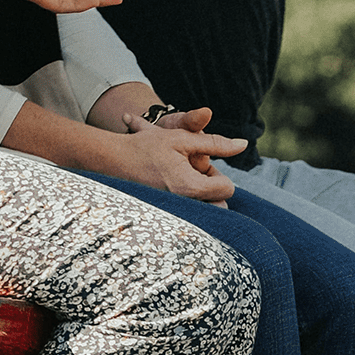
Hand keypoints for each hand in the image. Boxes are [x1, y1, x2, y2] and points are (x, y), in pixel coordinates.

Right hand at [107, 117, 245, 202]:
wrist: (112, 161)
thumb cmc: (146, 147)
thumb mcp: (183, 138)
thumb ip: (215, 142)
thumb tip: (243, 144)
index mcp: (190, 187)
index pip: (228, 188)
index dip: (219, 173)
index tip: (200, 163)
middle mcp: (183, 205)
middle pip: (218, 204)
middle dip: (211, 186)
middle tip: (191, 170)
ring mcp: (173, 213)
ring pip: (203, 210)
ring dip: (198, 191)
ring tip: (180, 175)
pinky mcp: (165, 216)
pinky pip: (188, 214)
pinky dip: (185, 198)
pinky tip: (170, 183)